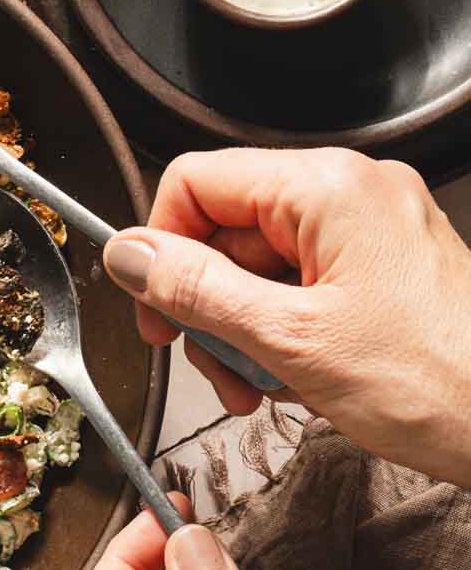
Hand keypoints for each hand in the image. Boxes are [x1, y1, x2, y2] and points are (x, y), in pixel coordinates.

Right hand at [102, 148, 470, 485]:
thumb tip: (130, 254)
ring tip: (259, 388)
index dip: (159, 247)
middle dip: (207, 307)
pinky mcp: (385, 271)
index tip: (153, 310)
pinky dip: (283, 336)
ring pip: (260, 267)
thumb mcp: (290, 340)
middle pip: (226, 230)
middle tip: (211, 367)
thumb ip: (196, 290)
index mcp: (328, 188)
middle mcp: (353, 194)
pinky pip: (302, 289)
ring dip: (242, 333)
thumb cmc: (440, 382)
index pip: (196, 181)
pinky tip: (293, 381)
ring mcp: (372, 233)